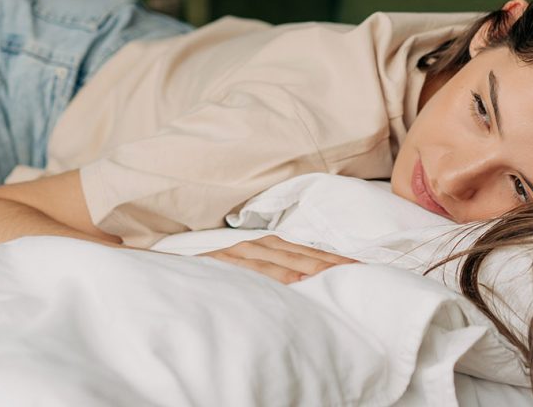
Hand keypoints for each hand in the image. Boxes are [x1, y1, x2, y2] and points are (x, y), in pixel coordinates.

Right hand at [199, 235, 357, 283]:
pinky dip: (281, 276)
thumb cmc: (213, 279)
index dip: (334, 259)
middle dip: (333, 264)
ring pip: (286, 261)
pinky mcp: (228, 264)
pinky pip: (259, 271)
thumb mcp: (246, 274)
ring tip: (341, 277)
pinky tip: (300, 283)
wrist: (170, 277)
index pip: (307, 252)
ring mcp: (242, 254)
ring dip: (314, 269)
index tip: (360, 268)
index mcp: (264, 247)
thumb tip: (304, 286)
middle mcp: (256, 246)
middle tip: (362, 273)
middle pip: (303, 255)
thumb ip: (272, 276)